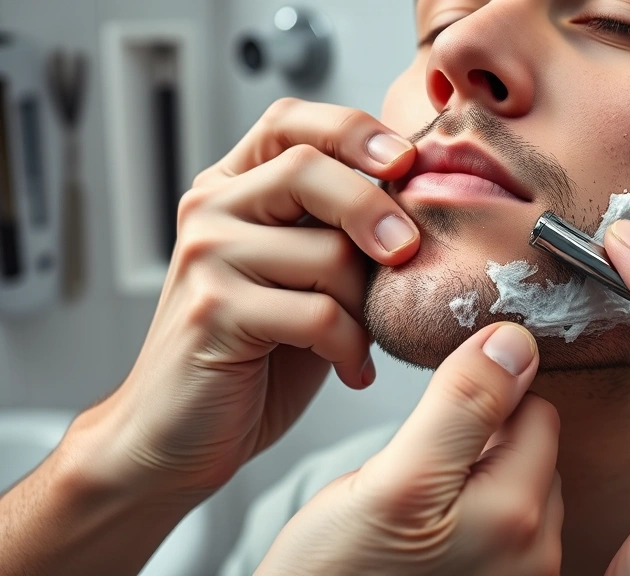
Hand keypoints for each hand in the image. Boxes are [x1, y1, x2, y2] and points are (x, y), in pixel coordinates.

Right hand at [71, 99, 420, 496]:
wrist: (181, 432)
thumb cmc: (257, 355)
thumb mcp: (305, 278)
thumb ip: (341, 233)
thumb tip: (422, 200)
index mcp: (235, 187)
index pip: (292, 121)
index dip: (355, 130)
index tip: (407, 162)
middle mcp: (212, 208)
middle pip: (309, 168)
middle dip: (375, 210)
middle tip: (407, 253)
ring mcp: (206, 256)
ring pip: (326, 251)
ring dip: (365, 304)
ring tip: (364, 338)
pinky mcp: (213, 310)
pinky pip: (318, 313)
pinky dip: (350, 346)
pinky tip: (351, 369)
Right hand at [256, 323, 562, 575]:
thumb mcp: (395, 478)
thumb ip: (462, 406)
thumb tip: (516, 342)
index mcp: (519, 518)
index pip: (536, 410)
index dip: (483, 397)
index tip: (434, 419)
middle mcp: (534, 555)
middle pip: (532, 450)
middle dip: (481, 442)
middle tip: (417, 468)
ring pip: (516, 486)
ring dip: (476, 477)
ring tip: (419, 503)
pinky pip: (503, 527)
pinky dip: (471, 513)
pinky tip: (428, 533)